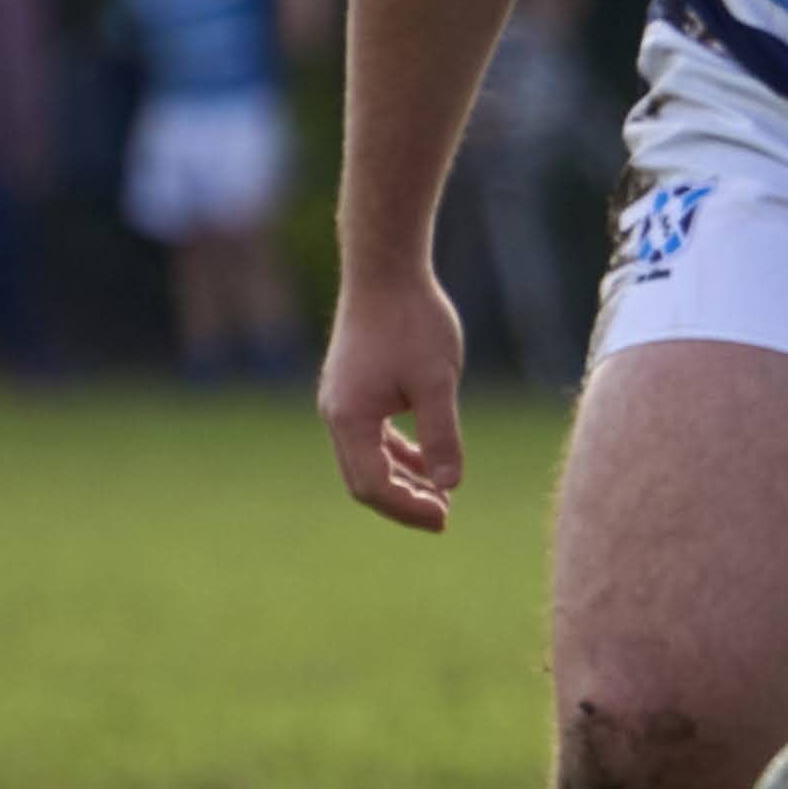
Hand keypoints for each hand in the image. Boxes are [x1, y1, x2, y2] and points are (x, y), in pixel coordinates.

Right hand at [318, 269, 466, 532]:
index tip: (445, 518)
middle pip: (363, 480)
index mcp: (350, 418)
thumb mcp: (437, 382)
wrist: (385, 270)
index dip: (408, 508)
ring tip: (441, 496)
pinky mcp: (353, 388)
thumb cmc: (413, 321)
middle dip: (402, 502)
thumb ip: (441, 436)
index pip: (373, 486)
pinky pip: (372, 436)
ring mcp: (342, 401)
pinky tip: (427, 461)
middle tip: (444, 517)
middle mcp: (337, 414)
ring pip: (366, 459)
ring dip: (401, 480)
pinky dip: (398, 453)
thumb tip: (450, 485)